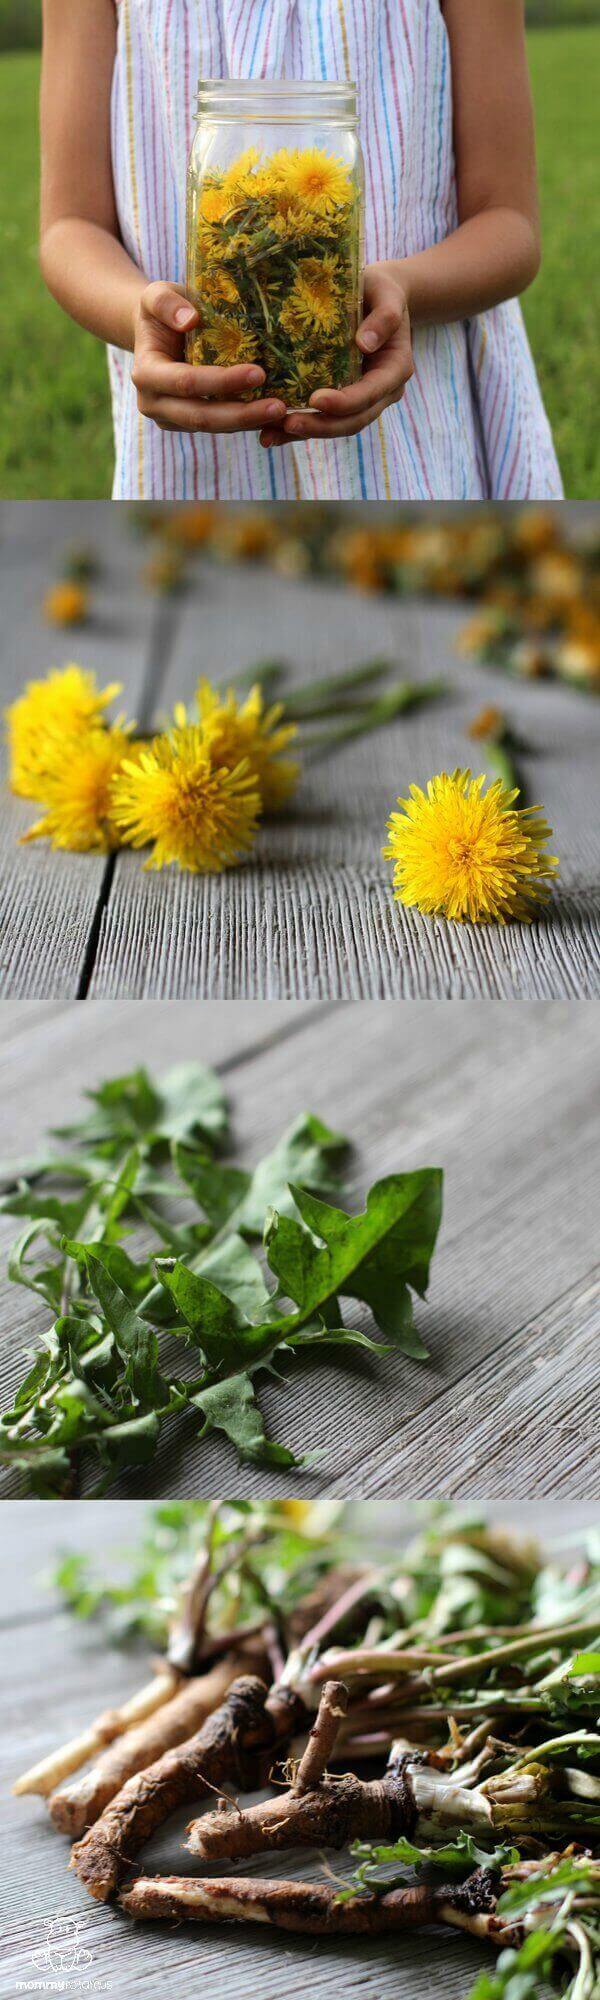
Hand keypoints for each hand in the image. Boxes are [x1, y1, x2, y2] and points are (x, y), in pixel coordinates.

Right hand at [132, 283, 287, 434]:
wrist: (157, 332)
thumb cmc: (162, 310)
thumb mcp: (155, 293)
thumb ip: (165, 303)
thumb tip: (190, 320)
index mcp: (146, 374)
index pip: (186, 383)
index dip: (221, 382)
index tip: (258, 372)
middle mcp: (154, 404)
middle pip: (201, 417)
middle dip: (242, 415)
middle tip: (279, 406)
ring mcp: (172, 419)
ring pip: (215, 428)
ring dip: (250, 424)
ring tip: (285, 415)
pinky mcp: (189, 425)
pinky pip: (222, 428)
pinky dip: (249, 425)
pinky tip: (276, 420)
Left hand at [259, 264, 412, 448]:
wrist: (378, 298)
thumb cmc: (381, 290)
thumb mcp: (387, 293)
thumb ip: (384, 317)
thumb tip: (364, 343)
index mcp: (395, 368)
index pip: (370, 393)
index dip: (345, 402)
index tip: (315, 399)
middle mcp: (382, 391)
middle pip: (353, 420)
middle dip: (321, 426)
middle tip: (287, 423)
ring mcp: (364, 399)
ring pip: (337, 426)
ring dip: (305, 433)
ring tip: (271, 436)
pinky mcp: (344, 399)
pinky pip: (324, 420)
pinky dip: (299, 430)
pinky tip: (271, 434)